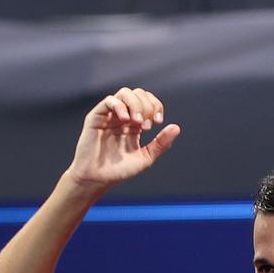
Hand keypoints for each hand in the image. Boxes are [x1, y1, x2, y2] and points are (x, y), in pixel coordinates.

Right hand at [66, 87, 180, 188]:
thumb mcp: (146, 158)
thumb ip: (161, 143)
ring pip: (125, 93)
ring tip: (137, 122)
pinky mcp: (96, 117)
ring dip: (136, 104)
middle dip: (147, 106)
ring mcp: (109, 115)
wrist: (97, 179)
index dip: (156, 106)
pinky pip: (109, 101)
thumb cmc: (119, 171)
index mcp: (135, 124)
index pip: (148, 101)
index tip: (157, 122)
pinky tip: (126, 120)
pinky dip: (121, 106)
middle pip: (138, 93)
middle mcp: (123, 116)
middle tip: (146, 125)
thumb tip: (176, 127)